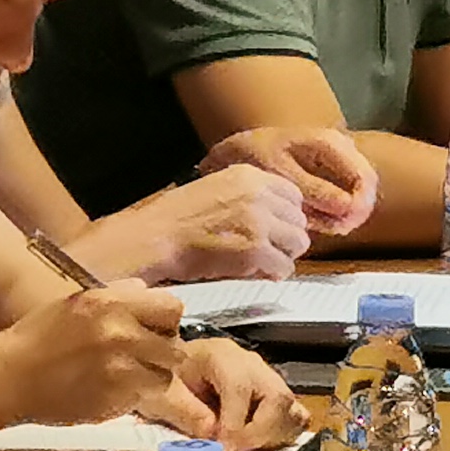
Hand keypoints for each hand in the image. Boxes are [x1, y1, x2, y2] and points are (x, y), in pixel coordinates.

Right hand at [0, 285, 186, 426]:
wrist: (7, 377)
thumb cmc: (38, 337)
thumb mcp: (78, 302)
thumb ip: (119, 295)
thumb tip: (148, 292)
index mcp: (112, 304)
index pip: (172, 308)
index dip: (164, 320)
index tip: (153, 328)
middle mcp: (121, 335)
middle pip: (174, 346)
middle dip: (161, 352)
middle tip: (142, 355)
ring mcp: (120, 371)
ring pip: (164, 377)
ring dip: (150, 377)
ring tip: (127, 374)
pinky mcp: (114, 401)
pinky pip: (142, 398)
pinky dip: (132, 395)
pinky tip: (110, 389)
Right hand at [85, 167, 310, 281]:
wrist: (150, 240)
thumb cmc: (174, 219)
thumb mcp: (214, 188)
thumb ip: (248, 194)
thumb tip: (276, 210)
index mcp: (249, 176)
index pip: (294, 194)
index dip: (286, 215)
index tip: (276, 227)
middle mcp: (259, 195)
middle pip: (299, 220)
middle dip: (286, 237)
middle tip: (268, 249)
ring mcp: (259, 223)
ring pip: (297, 244)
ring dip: (282, 256)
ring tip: (262, 262)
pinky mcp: (254, 251)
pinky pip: (283, 267)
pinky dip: (273, 274)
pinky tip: (256, 273)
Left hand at [159, 340, 306, 450]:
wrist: (164, 368)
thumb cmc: (161, 379)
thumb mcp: (160, 392)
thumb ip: (184, 411)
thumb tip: (213, 435)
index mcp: (220, 356)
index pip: (241, 387)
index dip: (234, 421)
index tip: (223, 447)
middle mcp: (251, 364)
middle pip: (278, 396)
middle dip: (259, 431)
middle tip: (235, 450)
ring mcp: (266, 379)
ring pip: (291, 407)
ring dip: (271, 435)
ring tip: (243, 448)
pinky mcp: (273, 395)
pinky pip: (294, 414)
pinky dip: (280, 433)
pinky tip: (256, 443)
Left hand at [200, 122, 379, 234]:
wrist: (235, 147)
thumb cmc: (254, 158)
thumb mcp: (281, 174)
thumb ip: (316, 191)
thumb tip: (349, 209)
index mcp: (330, 143)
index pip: (364, 178)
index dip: (359, 207)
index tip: (342, 228)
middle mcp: (341, 147)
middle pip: (366, 186)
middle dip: (354, 212)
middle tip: (335, 231)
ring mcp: (339, 157)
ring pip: (358, 191)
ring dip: (345, 212)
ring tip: (322, 226)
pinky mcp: (333, 169)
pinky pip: (345, 193)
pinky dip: (335, 210)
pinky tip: (319, 220)